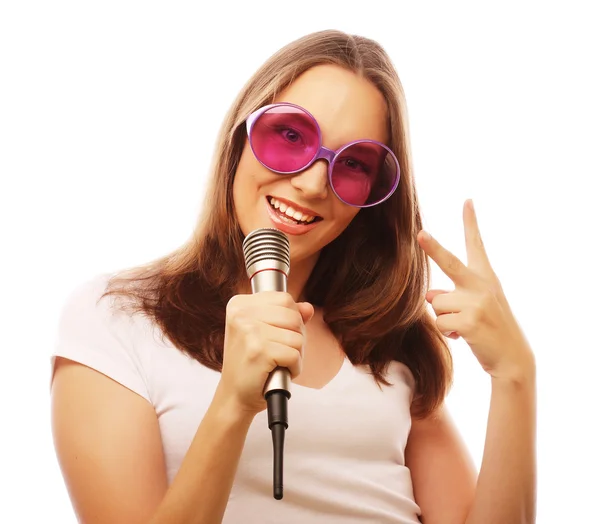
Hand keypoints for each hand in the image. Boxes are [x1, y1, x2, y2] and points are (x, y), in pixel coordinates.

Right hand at [216, 292, 313, 414]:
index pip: (285, 298)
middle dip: (296, 337)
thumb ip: (286, 316)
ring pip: (297, 336)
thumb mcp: (264, 332)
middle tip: (280, 352)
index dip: (292, 319)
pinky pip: (295, 354)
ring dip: (295, 354)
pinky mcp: (259, 351)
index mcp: (240, 304)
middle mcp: (241, 314)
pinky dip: (294, 367)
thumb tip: (308, 308)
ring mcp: (249, 331)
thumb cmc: (250, 364)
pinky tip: (279, 371)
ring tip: (278, 362)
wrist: (234, 395)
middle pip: (294, 316)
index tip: (277, 335)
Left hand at [417, 199, 533, 380]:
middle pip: (450, 263)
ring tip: (465, 325)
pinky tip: (464, 335)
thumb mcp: (475, 306)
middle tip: (420, 233)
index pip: (476, 245)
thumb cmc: (490, 328)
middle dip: (433, 248)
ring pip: (436, 302)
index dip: (470, 223)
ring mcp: (477, 303)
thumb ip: (452, 294)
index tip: (467, 201)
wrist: (512, 358)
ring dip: (444, 317)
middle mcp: (481, 285)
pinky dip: (447, 332)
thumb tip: (430, 295)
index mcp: (485, 277)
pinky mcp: (471, 321)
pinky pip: (439, 322)